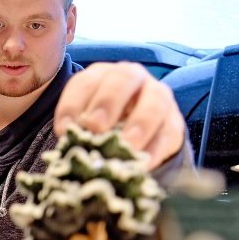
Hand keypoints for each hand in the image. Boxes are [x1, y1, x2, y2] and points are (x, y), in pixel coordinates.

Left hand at [54, 62, 185, 168]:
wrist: (139, 135)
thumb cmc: (103, 126)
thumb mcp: (85, 123)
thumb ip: (76, 129)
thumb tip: (67, 145)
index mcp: (102, 76)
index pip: (86, 82)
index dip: (73, 105)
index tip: (64, 130)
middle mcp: (132, 78)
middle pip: (124, 78)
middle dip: (108, 102)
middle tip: (95, 127)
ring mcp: (158, 97)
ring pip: (155, 101)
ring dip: (139, 123)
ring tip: (126, 146)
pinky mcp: (174, 121)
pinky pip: (169, 131)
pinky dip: (156, 148)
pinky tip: (143, 163)